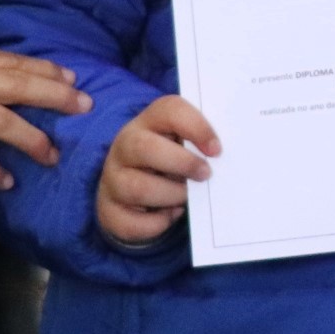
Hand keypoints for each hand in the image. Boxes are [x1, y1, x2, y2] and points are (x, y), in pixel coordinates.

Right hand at [96, 94, 222, 245]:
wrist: (136, 192)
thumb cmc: (171, 162)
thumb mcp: (184, 145)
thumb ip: (201, 145)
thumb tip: (224, 157)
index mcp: (149, 121)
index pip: (169, 110)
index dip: (196, 127)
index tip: (217, 150)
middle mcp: (125, 146)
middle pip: (145, 147)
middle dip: (182, 163)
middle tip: (205, 174)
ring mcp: (113, 178)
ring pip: (137, 188)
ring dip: (170, 196)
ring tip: (186, 197)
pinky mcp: (109, 210)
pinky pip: (130, 221)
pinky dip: (157, 223)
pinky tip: (170, 215)